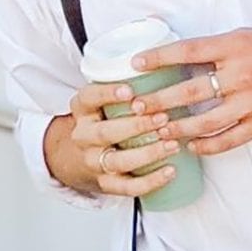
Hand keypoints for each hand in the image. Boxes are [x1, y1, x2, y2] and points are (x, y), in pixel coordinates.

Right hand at [53, 81, 183, 198]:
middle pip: (105, 133)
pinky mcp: (105, 184)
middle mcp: (83, 137)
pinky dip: (150, 181)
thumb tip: (170, 62)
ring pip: (117, 162)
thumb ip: (128, 87)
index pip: (88, 98)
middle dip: (136, 126)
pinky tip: (171, 171)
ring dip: (147, 154)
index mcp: (82, 110)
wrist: (79, 157)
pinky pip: (128, 188)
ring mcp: (93, 162)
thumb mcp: (104, 100)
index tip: (130, 90)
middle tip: (163, 118)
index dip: (108, 94)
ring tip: (172, 145)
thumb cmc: (104, 120)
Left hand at [131, 30, 251, 156]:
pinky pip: (229, 139)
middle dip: (158, 100)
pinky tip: (192, 147)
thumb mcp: (250, 36)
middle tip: (136, 107)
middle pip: (189, 90)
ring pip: (205, 120)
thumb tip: (183, 53)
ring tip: (158, 130)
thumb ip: (219, 46)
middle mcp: (242, 74)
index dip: (158, 58)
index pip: (188, 51)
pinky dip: (207, 146)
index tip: (136, 64)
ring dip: (177, 127)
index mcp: (236, 46)